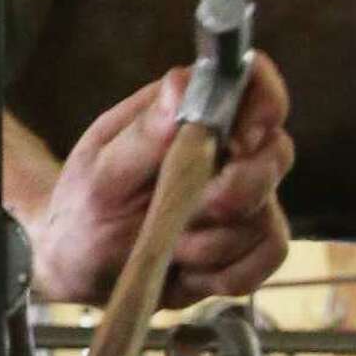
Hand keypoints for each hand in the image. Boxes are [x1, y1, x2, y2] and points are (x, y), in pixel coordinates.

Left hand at [33, 52, 292, 307]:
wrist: (79, 272)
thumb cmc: (82, 212)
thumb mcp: (99, 175)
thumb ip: (142, 136)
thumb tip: (180, 89)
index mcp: (186, 114)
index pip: (248, 83)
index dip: (263, 103)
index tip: (241, 141)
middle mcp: (223, 149)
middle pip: (276, 151)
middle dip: (242, 188)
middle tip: (203, 207)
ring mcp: (242, 196)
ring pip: (268, 213)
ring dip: (215, 242)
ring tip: (170, 246)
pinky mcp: (248, 242)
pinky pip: (270, 253)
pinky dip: (227, 272)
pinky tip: (188, 272)